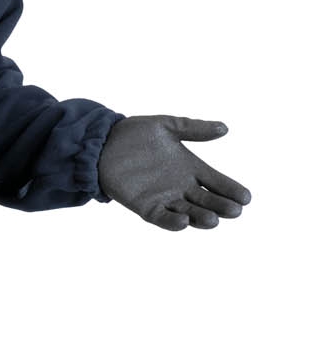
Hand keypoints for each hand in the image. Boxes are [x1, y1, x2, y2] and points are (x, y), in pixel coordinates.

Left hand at [97, 115, 250, 231]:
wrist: (102, 142)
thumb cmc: (135, 134)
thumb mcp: (167, 126)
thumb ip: (193, 129)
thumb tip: (224, 128)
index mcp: (190, 168)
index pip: (217, 182)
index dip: (231, 190)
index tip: (246, 197)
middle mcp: (180, 186)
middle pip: (207, 201)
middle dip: (222, 206)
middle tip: (235, 210)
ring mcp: (164, 198)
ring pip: (188, 212)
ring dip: (201, 217)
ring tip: (214, 219)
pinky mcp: (145, 206)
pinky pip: (161, 218)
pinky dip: (172, 222)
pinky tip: (183, 221)